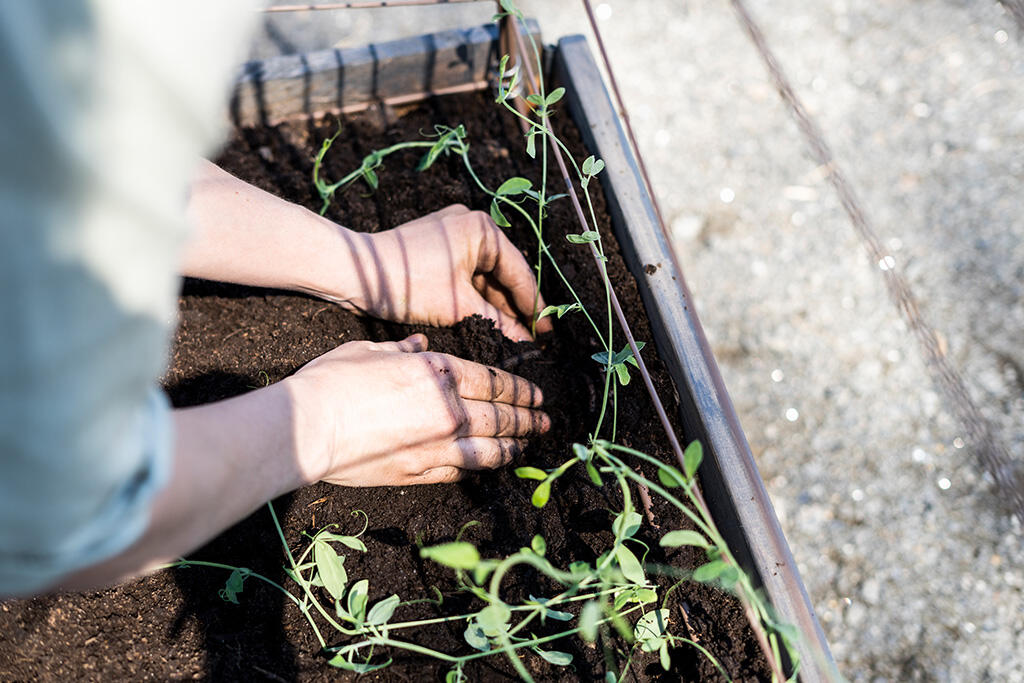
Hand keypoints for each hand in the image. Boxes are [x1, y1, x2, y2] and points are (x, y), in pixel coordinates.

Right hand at [286, 334, 549, 485]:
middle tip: (545, 420)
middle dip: (527, 417)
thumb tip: (421, 346)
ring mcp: (438, 444)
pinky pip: (465, 469)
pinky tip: (495, 465)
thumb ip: (403, 351)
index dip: (519, 388)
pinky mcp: (422, 471)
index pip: (493, 381)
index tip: (535, 393)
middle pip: (501, 414)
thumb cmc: (332, 382)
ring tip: (530, 444)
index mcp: (438, 372)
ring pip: (491, 447)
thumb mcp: (370, 350)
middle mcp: (448, 408)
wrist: (307, 427)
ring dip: (515, 445)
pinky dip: (484, 466)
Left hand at [335, 205, 553, 340]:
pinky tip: (484, 320)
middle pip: (502, 273)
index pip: (519, 273)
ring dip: (494, 305)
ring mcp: (452, 233)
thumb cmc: (406, 283)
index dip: (534, 307)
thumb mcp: (458, 307)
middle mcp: (470, 224)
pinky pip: (465, 273)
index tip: (546, 335)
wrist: (354, 272)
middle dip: (513, 308)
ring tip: (509, 336)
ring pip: (483, 275)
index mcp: (482, 229)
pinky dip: (474, 296)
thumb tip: (526, 343)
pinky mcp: (437, 246)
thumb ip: (498, 323)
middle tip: (530, 339)